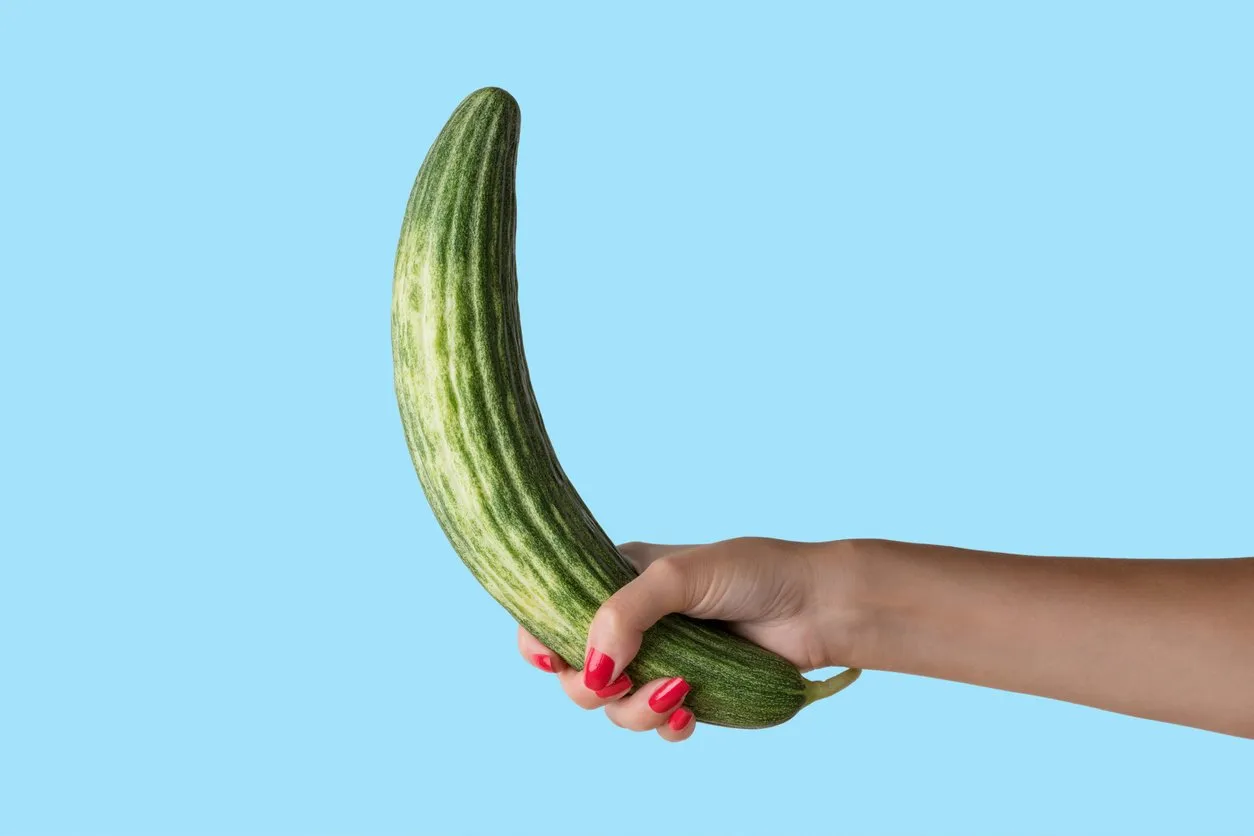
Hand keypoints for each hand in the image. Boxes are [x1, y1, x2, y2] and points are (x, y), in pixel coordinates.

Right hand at [516, 537, 858, 741]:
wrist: (818, 607)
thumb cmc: (753, 573)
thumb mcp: (679, 576)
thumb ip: (624, 614)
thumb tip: (592, 667)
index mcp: (617, 580)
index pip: (553, 611)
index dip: (538, 638)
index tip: (547, 657)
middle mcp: (632, 622)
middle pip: (575, 672)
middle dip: (589, 687)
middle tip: (619, 682)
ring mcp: (660, 659)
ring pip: (614, 707)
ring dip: (636, 710)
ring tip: (679, 694)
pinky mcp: (690, 692)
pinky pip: (658, 725)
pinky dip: (667, 726)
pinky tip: (691, 712)